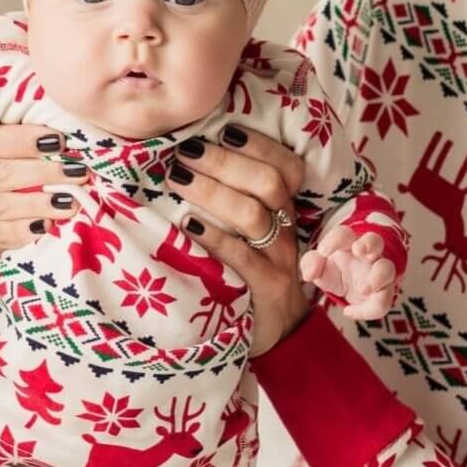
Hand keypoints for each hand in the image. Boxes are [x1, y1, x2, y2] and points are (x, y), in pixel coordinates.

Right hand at [0, 126, 88, 257]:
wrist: (10, 225)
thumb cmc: (26, 182)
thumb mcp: (30, 157)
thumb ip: (41, 146)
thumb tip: (66, 139)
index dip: (24, 140)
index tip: (59, 141)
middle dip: (42, 172)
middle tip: (76, 173)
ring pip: (1, 205)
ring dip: (38, 204)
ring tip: (69, 203)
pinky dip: (25, 230)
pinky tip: (46, 226)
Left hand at [162, 127, 309, 355]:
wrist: (281, 336)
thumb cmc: (254, 277)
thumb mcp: (254, 237)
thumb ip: (235, 203)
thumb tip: (185, 162)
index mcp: (285, 212)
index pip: (287, 166)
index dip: (259, 145)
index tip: (223, 130)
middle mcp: (287, 231)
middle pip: (268, 183)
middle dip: (226, 162)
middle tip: (185, 152)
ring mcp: (279, 260)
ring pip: (254, 214)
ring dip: (214, 192)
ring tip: (178, 179)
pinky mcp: (267, 287)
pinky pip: (242, 256)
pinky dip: (214, 237)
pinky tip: (187, 225)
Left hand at [300, 227, 397, 320]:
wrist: (352, 288)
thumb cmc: (336, 270)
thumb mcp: (319, 267)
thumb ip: (311, 264)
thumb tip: (309, 274)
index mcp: (350, 242)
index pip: (345, 234)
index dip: (335, 240)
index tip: (323, 251)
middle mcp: (368, 254)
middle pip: (375, 240)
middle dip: (369, 243)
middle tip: (358, 249)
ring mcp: (379, 271)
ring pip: (387, 269)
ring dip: (377, 278)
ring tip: (363, 289)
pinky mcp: (384, 291)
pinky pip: (383, 300)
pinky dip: (367, 310)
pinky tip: (349, 311)